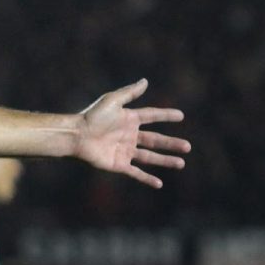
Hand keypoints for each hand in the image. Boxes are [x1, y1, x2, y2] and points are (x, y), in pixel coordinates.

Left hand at [75, 78, 189, 187]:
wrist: (76, 136)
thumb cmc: (92, 116)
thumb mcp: (112, 101)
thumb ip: (130, 93)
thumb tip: (145, 81)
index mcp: (128, 119)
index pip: (151, 116)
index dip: (165, 115)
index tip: (181, 116)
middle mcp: (128, 135)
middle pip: (155, 140)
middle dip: (171, 144)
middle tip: (188, 146)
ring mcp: (124, 151)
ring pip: (149, 157)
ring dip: (165, 161)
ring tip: (181, 163)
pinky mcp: (118, 164)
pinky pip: (135, 172)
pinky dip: (147, 178)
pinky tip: (159, 183)